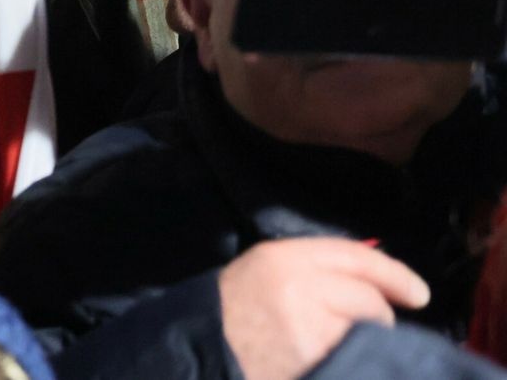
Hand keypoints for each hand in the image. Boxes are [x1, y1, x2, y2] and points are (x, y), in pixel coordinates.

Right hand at [219, 238, 429, 379]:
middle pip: (368, 298)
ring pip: (364, 333)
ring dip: (363, 342)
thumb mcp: (264, 270)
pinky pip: (352, 361)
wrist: (200, 348)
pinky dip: (352, 363)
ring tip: (340, 347)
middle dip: (378, 317)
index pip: (354, 256)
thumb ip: (311, 269)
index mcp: (283, 257)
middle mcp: (299, 287)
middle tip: (368, 330)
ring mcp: (307, 328)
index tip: (419, 294)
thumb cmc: (233, 308)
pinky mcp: (312, 361)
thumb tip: (371, 284)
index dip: (394, 274)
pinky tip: (336, 363)